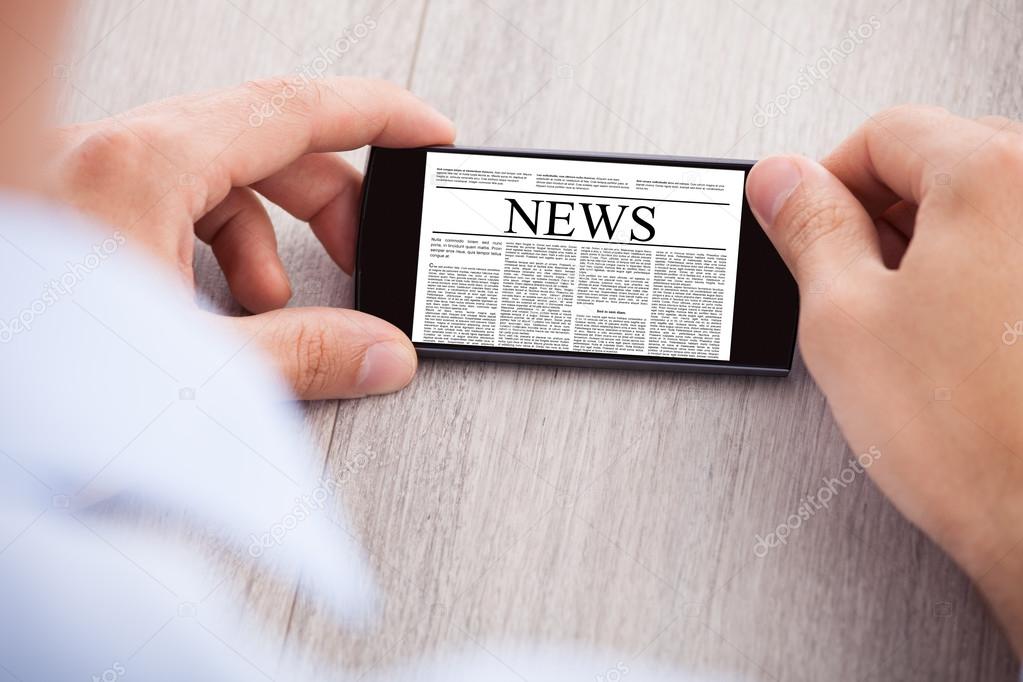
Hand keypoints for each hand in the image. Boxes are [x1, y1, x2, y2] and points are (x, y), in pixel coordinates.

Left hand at [47, 77, 454, 398]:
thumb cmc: (32, 378)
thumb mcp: (193, 371)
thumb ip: (305, 355)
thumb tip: (381, 353)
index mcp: (143, 165)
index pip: (293, 108)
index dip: (378, 116)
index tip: (426, 132)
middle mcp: (112, 156)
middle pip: (261, 142)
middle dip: (328, 200)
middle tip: (366, 252)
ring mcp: (92, 181)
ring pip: (216, 176)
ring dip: (268, 238)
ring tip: (280, 304)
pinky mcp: (82, 216)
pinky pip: (175, 207)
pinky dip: (216, 252)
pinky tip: (221, 310)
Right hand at [746, 106, 1022, 652]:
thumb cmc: (974, 437)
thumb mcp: (844, 319)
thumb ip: (807, 229)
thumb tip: (781, 182)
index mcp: (993, 177)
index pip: (884, 133)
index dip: (825, 179)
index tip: (804, 222)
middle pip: (942, 157)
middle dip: (881, 210)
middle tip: (848, 275)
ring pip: (987, 203)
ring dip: (932, 241)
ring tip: (905, 317)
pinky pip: (1019, 245)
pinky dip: (981, 267)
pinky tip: (957, 331)